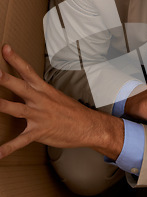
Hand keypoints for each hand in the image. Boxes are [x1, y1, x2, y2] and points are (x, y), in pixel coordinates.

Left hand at [0, 45, 123, 158]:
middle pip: (20, 86)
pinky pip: (21, 141)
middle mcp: (40, 101)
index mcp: (44, 90)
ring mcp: (39, 116)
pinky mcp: (40, 132)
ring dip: (3, 106)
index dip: (15, 59)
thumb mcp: (57, 96)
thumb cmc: (73, 112)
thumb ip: (40, 93)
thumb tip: (27, 89)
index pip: (28, 71)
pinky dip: (8, 147)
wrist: (89, 126)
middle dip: (5, 79)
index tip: (4, 48)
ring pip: (17, 109)